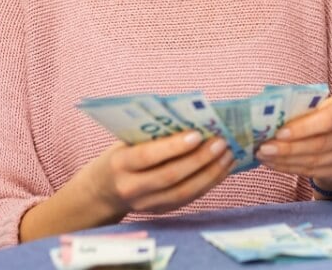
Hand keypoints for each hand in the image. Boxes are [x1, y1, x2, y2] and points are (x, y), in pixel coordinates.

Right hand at [76, 131, 233, 217]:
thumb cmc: (122, 155)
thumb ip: (153, 134)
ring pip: (184, 191)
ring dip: (211, 173)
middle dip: (200, 159)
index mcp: (119, 164)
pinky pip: (189, 198)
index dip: (173, 147)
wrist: (102, 191)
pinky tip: (223, 168)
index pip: (147, 156)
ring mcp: (146, 204)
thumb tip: (195, 120)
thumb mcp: (127, 141)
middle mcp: (131, 188)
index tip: (197, 134)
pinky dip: (209, 183)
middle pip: (170, 176)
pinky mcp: (161, 211)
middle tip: (222, 142)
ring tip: (228, 154)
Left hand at [254, 95, 331, 194]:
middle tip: (264, 148)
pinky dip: (290, 168)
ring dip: (286, 160)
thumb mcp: (315, 107)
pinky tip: (274, 164)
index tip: (279, 133)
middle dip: (289, 148)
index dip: (303, 127)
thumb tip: (267, 119)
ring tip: (264, 156)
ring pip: (315, 161)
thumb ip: (298, 110)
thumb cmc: (320, 117)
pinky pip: (314, 172)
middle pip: (321, 143)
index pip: (329, 118)